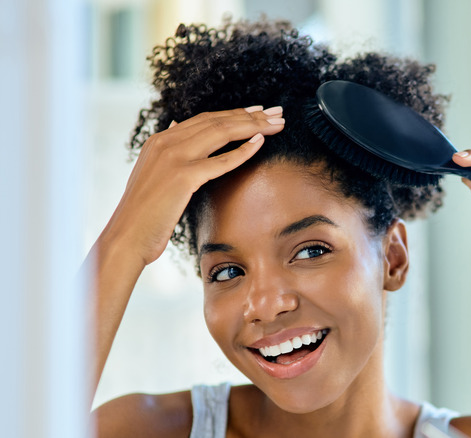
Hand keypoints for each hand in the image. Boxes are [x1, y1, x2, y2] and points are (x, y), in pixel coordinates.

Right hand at [100, 106, 284, 265]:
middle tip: (277, 113)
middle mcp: (166, 142)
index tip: (259, 111)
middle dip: (251, 115)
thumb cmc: (144, 213)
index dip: (235, 113)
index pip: (205, 118)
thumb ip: (168, 150)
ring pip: (221, 133)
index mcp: (160, 139)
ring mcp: (173, 157)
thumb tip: (178, 125)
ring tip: (277, 123)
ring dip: (254, 127)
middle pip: (217, 121)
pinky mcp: (183, 177)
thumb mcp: (153, 172)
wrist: (127, 236)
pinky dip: (243, 150)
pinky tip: (261, 142)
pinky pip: (220, 160)